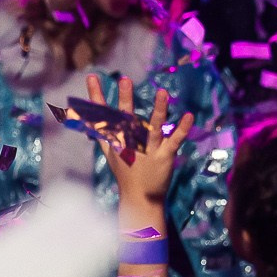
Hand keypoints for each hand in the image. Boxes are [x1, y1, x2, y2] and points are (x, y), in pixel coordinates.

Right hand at [85, 73, 191, 216]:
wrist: (139, 199)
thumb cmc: (126, 172)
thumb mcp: (110, 151)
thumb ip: (102, 131)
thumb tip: (87, 114)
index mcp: (116, 140)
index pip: (103, 115)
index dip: (96, 96)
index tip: (91, 77)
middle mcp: (130, 143)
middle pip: (127, 119)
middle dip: (125, 100)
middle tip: (124, 80)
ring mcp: (148, 150)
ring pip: (153, 128)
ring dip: (158, 111)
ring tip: (162, 92)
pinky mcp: (164, 157)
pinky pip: (174, 140)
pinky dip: (182, 129)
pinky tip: (189, 116)